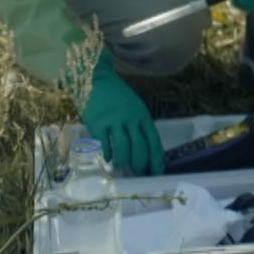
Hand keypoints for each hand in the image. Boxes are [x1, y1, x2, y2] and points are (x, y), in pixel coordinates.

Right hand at [78, 49, 164, 174]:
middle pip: (140, 148)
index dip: (156, 159)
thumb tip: (146, 152)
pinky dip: (108, 155)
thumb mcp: (135, 108)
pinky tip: (108, 158)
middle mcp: (131, 120)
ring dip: (124, 161)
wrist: (97, 80)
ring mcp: (114, 122)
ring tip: (121, 166)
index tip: (156, 172)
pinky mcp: (98, 124)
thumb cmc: (118, 98)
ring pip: (123, 148)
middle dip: (140, 164)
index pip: (154, 141)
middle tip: (137, 172)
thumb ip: (140, 127)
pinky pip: (105, 144)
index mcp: (143, 116)